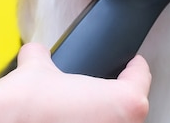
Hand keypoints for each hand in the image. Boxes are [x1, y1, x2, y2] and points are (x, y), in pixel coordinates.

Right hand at [0, 43, 150, 122]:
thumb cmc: (29, 104)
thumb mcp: (38, 67)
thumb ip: (44, 55)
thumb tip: (36, 52)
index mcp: (125, 102)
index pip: (140, 77)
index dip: (134, 65)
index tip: (132, 63)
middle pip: (131, 105)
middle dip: (117, 95)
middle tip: (103, 86)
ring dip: (103, 115)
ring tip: (84, 107)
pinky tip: (69, 120)